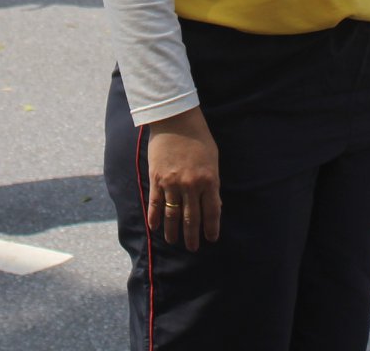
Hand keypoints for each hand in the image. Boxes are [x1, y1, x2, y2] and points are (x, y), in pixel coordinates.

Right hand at [146, 107, 220, 251]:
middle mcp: (191, 185)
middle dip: (192, 235)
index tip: (211, 239)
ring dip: (173, 231)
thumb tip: (214, 204)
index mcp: (209, 180)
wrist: (175, 120)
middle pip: (192, 218)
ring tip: (174, 242)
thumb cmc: (198, 137)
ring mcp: (172, 183)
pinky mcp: (157, 178)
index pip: (212, 211)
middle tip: (192, 248)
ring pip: (173, 214)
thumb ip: (212, 182)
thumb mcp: (213, 160)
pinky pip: (156, 203)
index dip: (211, 228)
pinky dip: (155, 217)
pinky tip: (155, 227)